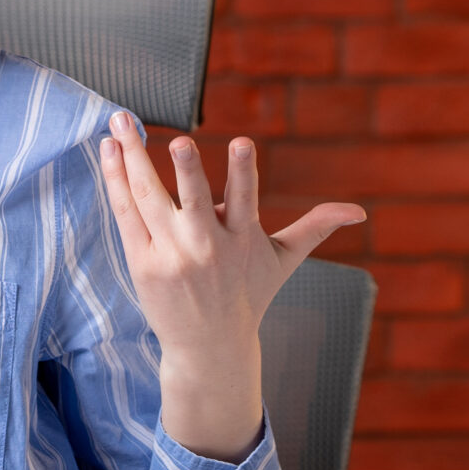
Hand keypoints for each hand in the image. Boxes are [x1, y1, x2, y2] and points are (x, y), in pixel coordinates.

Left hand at [96, 112, 365, 460]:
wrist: (210, 347)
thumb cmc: (249, 295)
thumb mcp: (283, 261)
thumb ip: (315, 228)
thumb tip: (359, 212)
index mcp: (243, 241)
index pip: (245, 200)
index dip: (243, 171)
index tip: (241, 141)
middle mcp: (206, 247)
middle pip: (192, 201)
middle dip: (186, 170)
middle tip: (177, 141)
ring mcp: (171, 255)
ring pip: (149, 198)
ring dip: (133, 158)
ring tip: (121, 122)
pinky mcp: (143, 262)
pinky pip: (127, 214)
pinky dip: (116, 181)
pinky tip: (109, 150)